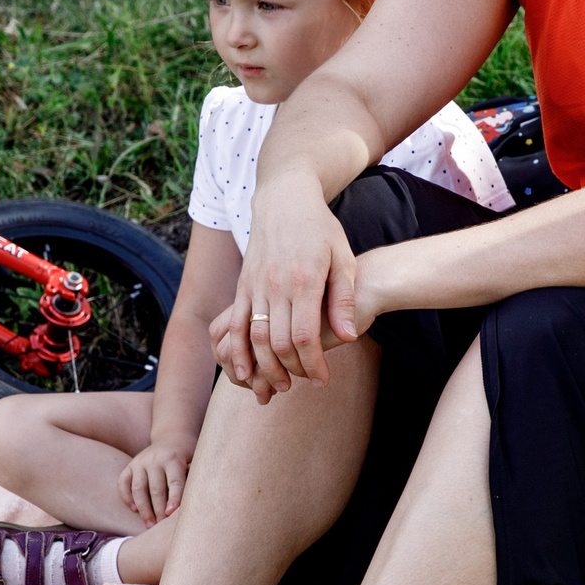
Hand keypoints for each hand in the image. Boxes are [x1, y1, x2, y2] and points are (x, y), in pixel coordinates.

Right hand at [116, 438, 192, 523]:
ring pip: (138, 489)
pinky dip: (126, 498)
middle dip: (158, 511)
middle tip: (162, 527)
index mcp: (173, 459)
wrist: (172, 437)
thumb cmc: (187, 456)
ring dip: (143, 509)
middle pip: (155, 489)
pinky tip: (134, 510)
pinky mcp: (130, 465)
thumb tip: (195, 498)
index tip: (171, 514)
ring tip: (149, 525)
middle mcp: (155, 459)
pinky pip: (122, 483)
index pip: (174, 482)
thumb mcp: (194, 461)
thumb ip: (193, 477)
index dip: (174, 499)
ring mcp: (140, 462)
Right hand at [211, 177, 359, 400]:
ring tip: (277, 385)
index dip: (313, 364)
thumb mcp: (343, 259)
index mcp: (304, 280)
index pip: (305, 337)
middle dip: (291, 371)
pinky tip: (244, 371)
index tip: (322, 380)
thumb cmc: (321, 229)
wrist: (284, 199)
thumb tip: (349, 336)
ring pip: (253, 338)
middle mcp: (276, 285)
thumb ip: (344, 299)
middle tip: (304, 384)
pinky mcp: (243, 285)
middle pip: (278, 343)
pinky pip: (235, 324)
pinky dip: (237, 351)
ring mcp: (255, 285)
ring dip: (264, 368)